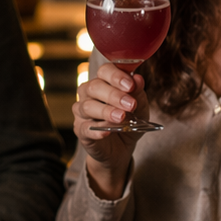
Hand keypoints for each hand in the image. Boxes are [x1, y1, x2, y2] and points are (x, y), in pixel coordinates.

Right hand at [72, 62, 146, 200]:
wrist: (121, 149)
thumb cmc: (129, 122)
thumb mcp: (140, 108)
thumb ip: (138, 93)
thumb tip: (138, 79)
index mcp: (104, 82)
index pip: (105, 71)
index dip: (116, 76)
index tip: (131, 85)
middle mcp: (89, 94)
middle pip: (94, 87)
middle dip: (114, 95)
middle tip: (130, 105)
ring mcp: (82, 112)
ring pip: (88, 106)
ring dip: (106, 111)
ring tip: (121, 118)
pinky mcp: (80, 130)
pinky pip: (85, 128)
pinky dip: (96, 130)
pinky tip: (108, 132)